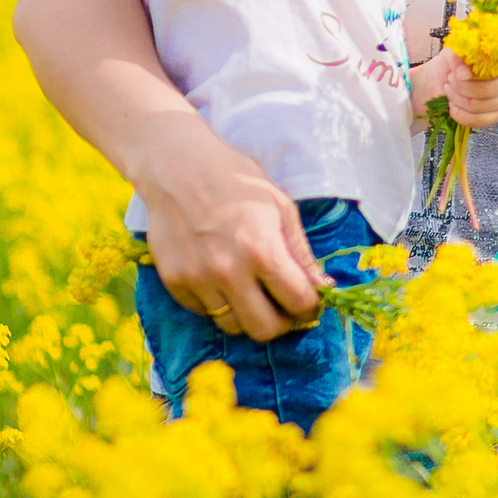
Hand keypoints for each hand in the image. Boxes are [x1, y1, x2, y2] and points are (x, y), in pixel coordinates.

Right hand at [131, 113, 324, 340]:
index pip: (298, 303)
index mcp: (262, 250)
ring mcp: (198, 279)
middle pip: (265, 330)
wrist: (177, 167)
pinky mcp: (174, 282)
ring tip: (252, 292)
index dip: (311, 307)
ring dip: (249, 315)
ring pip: (232, 327)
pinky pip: (204, 312)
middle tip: (283, 306)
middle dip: (282, 322)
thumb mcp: (280, 207)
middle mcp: (229, 272)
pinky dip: (218, 304)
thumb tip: (323, 287)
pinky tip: (222, 278)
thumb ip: (301, 253)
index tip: (309, 302)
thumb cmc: (236, 180)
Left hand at [422, 48, 497, 127]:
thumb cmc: (454, 63)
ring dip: (458, 99)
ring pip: (479, 106)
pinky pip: (478, 121)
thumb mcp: (453, 54)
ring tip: (449, 90)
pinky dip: (460, 114)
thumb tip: (462, 71)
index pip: (495, 71)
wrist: (445, 78)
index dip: (473, 75)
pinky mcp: (496, 115)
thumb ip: (458, 58)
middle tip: (450, 80)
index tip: (455, 73)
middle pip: (488, 90)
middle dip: (462, 87)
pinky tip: (453, 106)